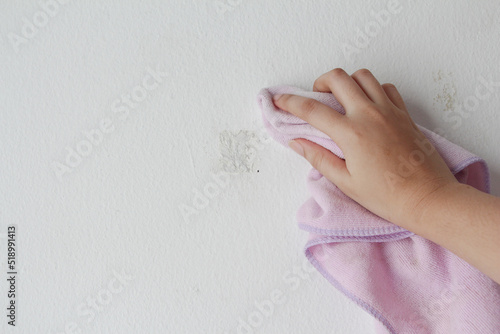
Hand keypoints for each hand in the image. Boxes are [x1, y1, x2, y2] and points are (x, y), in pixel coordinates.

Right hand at [272, 68, 458, 227]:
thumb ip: (318, 158)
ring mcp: (389, 111)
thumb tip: (297, 143)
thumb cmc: (387, 196)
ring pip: (363, 76)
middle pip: (338, 78)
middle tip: (315, 97)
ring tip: (341, 98)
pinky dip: (371, 88)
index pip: (312, 110)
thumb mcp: (346, 182)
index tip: (280, 99)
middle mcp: (369, 115)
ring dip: (346, 81)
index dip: (290, 102)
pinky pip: (385, 87)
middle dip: (319, 82)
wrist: (427, 198)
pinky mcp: (404, 114)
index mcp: (351, 133)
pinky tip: (367, 104)